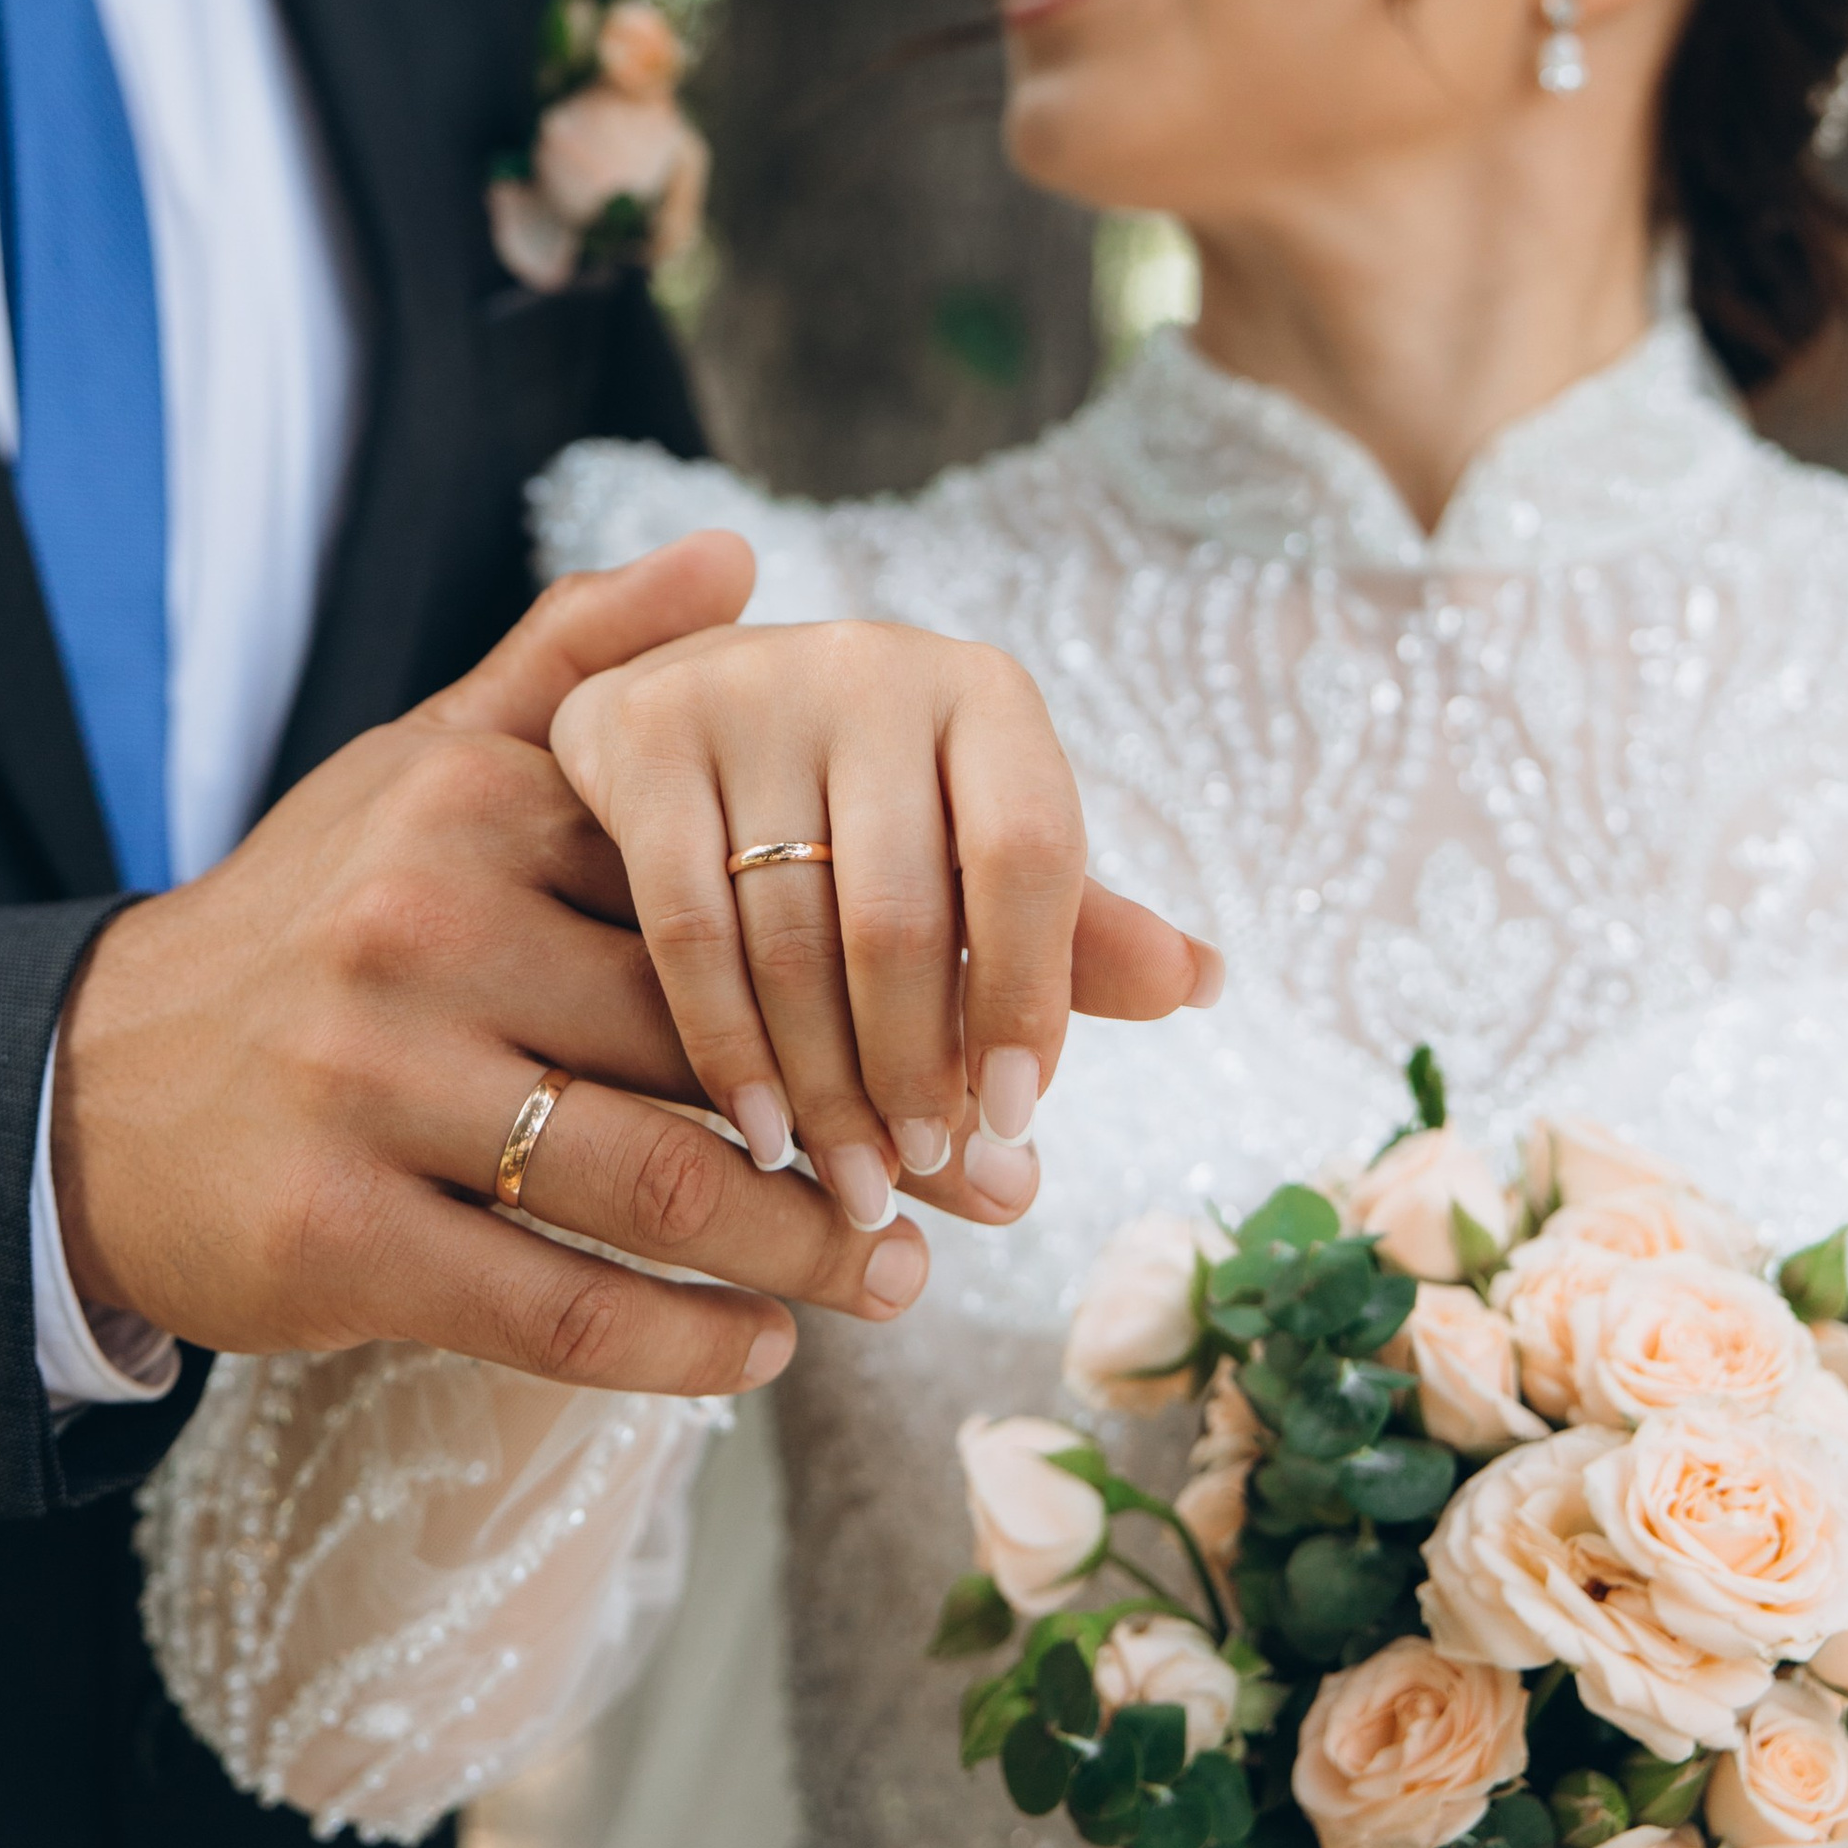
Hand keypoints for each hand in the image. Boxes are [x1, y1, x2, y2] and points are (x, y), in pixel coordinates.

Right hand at [50, 539, 936, 1396]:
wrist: (89, 1088)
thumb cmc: (310, 914)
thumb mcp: (425, 761)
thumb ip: (580, 658)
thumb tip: (737, 550)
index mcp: (474, 806)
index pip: (720, 885)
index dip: (873, 963)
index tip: (988, 1028)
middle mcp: (426, 929)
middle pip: (710, 1041)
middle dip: (874, 1122)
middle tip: (993, 1178)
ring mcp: (379, 1086)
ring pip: (657, 1183)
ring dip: (809, 1251)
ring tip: (906, 1272)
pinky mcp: (339, 1234)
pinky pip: (556, 1305)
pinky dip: (683, 1344)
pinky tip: (761, 1353)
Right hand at [548, 539, 1221, 1234]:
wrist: (692, 702)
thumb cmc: (870, 806)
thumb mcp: (973, 849)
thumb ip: (1070, 924)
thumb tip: (1203, 981)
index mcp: (982, 690)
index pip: (1030, 850)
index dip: (1029, 997)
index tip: (1017, 1120)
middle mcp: (869, 665)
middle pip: (901, 911)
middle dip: (913, 1070)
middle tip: (919, 1172)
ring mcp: (746, 689)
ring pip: (791, 934)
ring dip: (826, 1085)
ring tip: (853, 1182)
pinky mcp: (644, 733)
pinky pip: (689, 925)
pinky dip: (731, 1047)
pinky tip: (763, 1131)